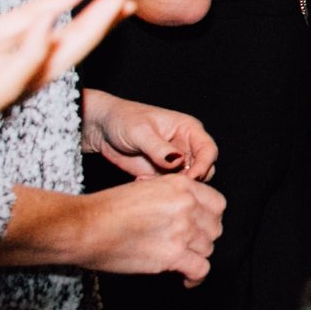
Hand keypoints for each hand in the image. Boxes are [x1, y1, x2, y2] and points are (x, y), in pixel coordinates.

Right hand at [79, 172, 223, 284]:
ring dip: (195, 255)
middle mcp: (187, 205)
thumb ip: (173, 197)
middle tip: (187, 245)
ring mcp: (182, 230)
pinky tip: (186, 279)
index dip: (209, 218)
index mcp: (181, 185)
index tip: (199, 227)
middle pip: (215, 227)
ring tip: (180, 260)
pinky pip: (200, 269)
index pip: (217, 204)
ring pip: (208, 248)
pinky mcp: (173, 255)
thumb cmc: (106, 210)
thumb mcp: (147, 189)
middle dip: (203, 237)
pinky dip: (196, 277)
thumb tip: (190, 212)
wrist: (83, 227)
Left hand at [83, 89, 217, 180]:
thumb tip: (178, 162)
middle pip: (204, 169)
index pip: (208, 150)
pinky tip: (140, 181)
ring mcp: (175, 162)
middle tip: (168, 184)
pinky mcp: (161, 173)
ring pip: (187, 181)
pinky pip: (169, 187)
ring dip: (172, 186)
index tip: (192, 177)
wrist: (102, 128)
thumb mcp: (140, 131)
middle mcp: (187, 146)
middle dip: (190, 179)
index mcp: (189, 130)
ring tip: (147, 180)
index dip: (204, 165)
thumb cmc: (123, 119)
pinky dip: (158, 189)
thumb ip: (159, 148)